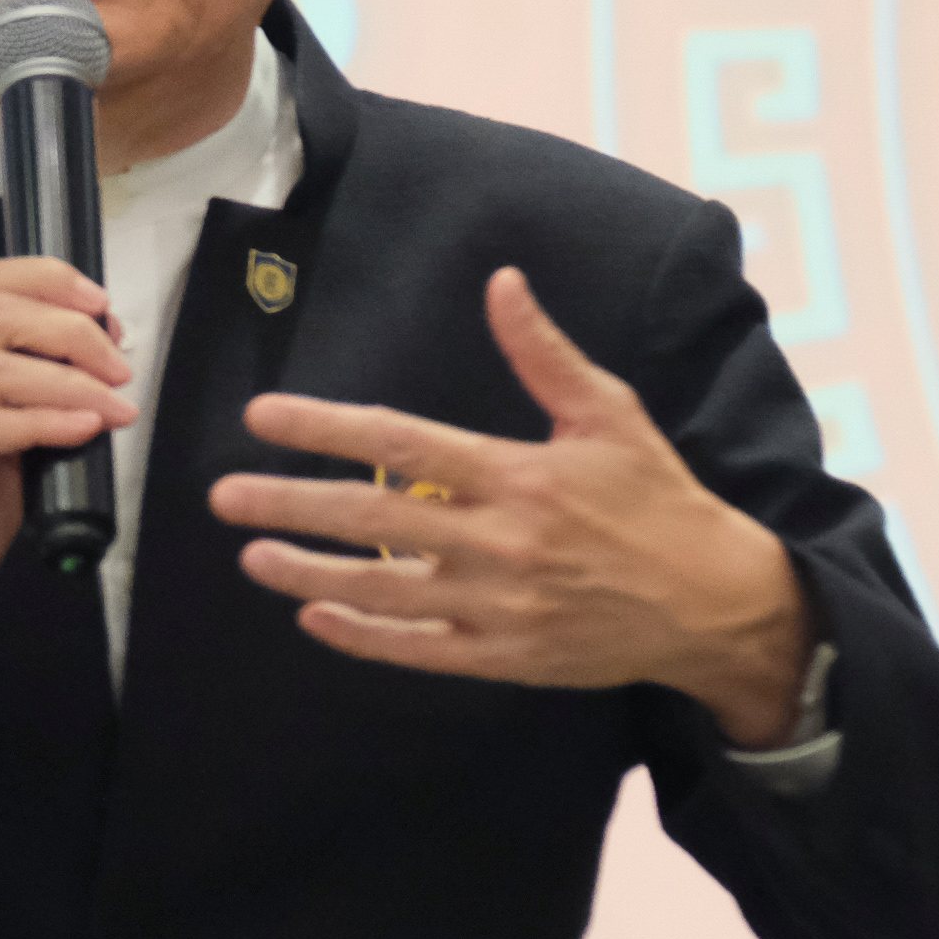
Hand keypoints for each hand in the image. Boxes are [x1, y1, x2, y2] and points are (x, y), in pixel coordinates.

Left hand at [207, 267, 812, 741]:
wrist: (714, 603)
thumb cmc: (657, 499)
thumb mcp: (610, 415)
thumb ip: (544, 354)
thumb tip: (501, 282)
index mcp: (520, 474)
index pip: (401, 442)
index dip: (326, 427)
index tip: (264, 416)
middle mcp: (501, 541)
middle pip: (372, 518)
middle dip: (290, 503)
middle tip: (223, 494)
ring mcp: (498, 605)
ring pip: (382, 590)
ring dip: (309, 574)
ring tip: (252, 557)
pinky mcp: (504, 656)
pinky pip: (416, 649)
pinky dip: (361, 636)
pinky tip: (314, 617)